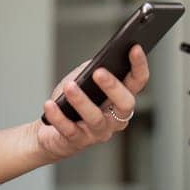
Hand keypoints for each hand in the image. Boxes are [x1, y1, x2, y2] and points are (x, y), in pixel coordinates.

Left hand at [35, 46, 150, 161]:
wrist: (50, 130)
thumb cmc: (71, 102)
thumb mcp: (84, 80)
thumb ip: (94, 69)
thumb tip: (101, 60)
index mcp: (121, 100)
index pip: (138, 82)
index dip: (139, 65)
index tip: (134, 47)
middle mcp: (116, 119)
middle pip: (125, 104)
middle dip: (113, 87)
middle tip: (99, 72)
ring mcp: (98, 132)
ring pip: (96, 118)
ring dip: (82, 101)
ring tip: (69, 86)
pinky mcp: (77, 142)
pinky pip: (70, 130)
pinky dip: (59, 117)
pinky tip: (50, 104)